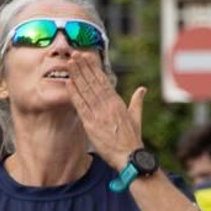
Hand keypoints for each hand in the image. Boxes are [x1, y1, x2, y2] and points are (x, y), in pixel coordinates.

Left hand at [66, 53, 143, 169]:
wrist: (129, 156)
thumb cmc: (132, 139)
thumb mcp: (136, 117)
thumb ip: (137, 101)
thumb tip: (142, 89)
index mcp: (118, 102)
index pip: (104, 81)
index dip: (94, 68)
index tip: (86, 57)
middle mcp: (108, 105)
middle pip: (93, 82)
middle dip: (83, 67)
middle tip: (74, 53)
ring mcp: (99, 114)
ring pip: (86, 91)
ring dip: (77, 76)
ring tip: (69, 63)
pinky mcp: (91, 124)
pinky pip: (81, 106)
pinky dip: (74, 94)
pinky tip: (68, 83)